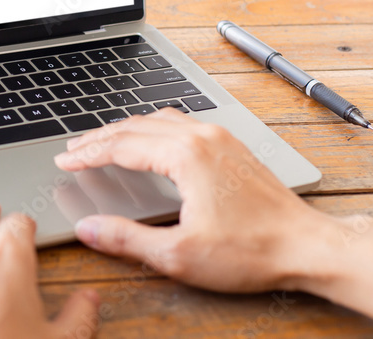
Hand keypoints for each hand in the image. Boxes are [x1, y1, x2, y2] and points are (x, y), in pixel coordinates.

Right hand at [53, 109, 336, 292]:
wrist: (308, 246)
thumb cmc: (252, 251)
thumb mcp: (179, 254)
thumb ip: (127, 239)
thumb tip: (89, 227)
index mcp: (186, 154)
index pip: (121, 145)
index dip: (87, 154)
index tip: (64, 161)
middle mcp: (202, 136)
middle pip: (136, 125)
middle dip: (100, 137)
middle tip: (73, 149)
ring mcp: (220, 138)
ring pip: (159, 119)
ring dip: (126, 129)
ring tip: (102, 142)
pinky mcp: (232, 147)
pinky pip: (181, 123)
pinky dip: (152, 129)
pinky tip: (148, 141)